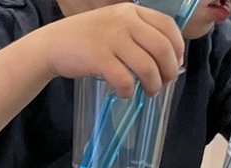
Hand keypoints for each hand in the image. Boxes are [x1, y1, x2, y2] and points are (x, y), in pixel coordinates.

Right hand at [41, 5, 184, 97]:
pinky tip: (124, 93)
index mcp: (131, 11)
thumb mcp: (114, 24)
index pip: (167, 26)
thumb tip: (165, 59)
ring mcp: (111, 39)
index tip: (175, 63)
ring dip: (153, 84)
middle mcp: (124, 21)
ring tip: (149, 91)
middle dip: (168, 70)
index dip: (177, 47)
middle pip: (162, 48)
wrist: (52, 44)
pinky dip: (128, 91)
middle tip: (164, 82)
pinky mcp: (98, 58)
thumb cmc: (86, 39)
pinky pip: (124, 79)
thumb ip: (137, 34)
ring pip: (147, 66)